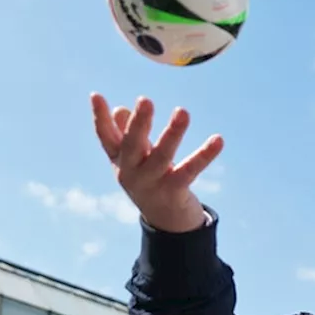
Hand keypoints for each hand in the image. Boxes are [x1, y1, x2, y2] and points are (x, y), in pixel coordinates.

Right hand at [91, 93, 223, 233]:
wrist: (165, 219)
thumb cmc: (149, 178)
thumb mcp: (135, 158)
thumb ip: (127, 134)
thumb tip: (121, 109)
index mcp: (120, 160)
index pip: (106, 137)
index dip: (100, 117)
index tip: (96, 95)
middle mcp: (132, 172)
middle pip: (133, 145)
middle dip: (139, 123)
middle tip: (145, 100)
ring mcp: (152, 183)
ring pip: (163, 155)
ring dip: (173, 132)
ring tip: (183, 111)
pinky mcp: (174, 191)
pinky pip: (190, 170)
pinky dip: (204, 155)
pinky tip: (218, 140)